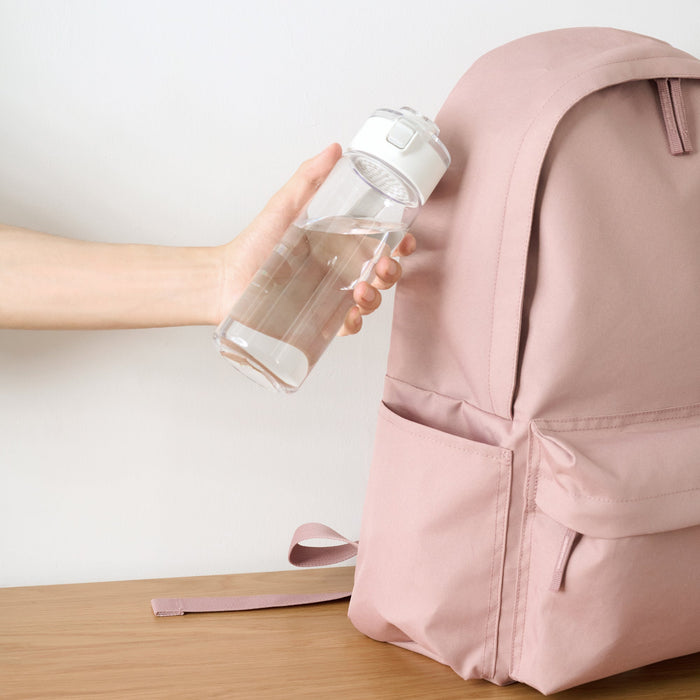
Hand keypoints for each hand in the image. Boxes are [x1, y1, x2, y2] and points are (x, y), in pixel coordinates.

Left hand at [218, 144, 415, 334]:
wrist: (225, 278)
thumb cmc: (254, 244)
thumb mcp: (285, 206)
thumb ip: (309, 178)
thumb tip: (334, 149)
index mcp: (338, 245)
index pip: (379, 245)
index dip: (399, 245)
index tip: (405, 240)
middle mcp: (339, 272)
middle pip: (381, 275)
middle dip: (392, 272)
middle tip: (384, 266)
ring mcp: (330, 299)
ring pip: (369, 302)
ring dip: (376, 297)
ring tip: (362, 290)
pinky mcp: (318, 323)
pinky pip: (345, 327)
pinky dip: (354, 324)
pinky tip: (350, 316)